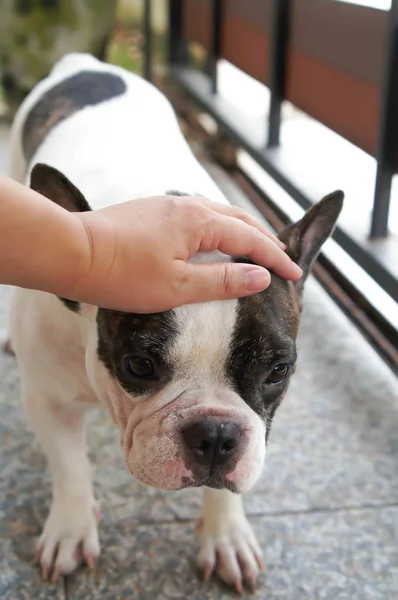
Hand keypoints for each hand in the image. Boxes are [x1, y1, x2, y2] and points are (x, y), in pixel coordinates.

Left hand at [72, 195, 301, 311]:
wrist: (73, 252)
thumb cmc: (122, 274)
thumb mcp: (178, 287)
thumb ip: (224, 282)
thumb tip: (262, 277)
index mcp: (199, 221)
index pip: (250, 239)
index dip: (275, 258)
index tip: (295, 274)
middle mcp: (187, 204)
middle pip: (239, 219)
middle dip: (264, 239)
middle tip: (282, 258)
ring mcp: (168, 204)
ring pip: (218, 214)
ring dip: (242, 230)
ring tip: (255, 247)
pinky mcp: (153, 210)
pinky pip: (198, 214)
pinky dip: (218, 227)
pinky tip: (214, 239)